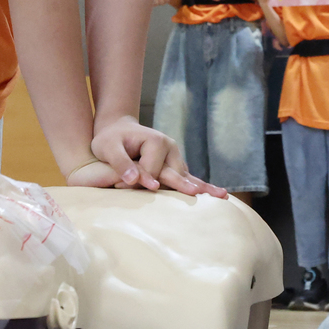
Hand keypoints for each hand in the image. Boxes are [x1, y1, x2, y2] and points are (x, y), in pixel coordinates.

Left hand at [89, 115, 227, 196]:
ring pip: (186, 177)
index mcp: (156, 141)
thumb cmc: (110, 140)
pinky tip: (218, 195)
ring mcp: (175, 157)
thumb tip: (133, 179)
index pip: (152, 169)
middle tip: (197, 195)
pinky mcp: (175, 166)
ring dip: (203, 188)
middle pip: (175, 174)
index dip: (138, 180)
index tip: (119, 185)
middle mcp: (170, 148)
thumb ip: (120, 163)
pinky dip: (203, 187)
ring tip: (221, 197)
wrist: (117, 131)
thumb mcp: (108, 147)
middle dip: (183, 186)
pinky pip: (189, 178)